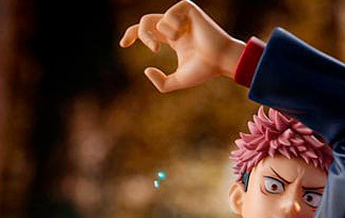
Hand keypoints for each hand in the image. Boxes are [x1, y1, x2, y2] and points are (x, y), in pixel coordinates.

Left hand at [120, 1, 244, 92]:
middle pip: (145, 22)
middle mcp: (174, 25)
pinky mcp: (186, 8)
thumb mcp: (179, 81)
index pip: (147, 31)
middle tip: (154, 49)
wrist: (221, 60)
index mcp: (171, 38)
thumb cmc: (204, 70)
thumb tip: (146, 70)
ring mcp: (180, 15)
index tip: (123, 44)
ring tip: (181, 41)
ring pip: (156, 21)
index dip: (132, 35)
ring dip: (166, 36)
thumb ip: (162, 82)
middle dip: (143, 35)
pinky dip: (174, 28)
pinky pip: (168, 16)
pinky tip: (186, 32)